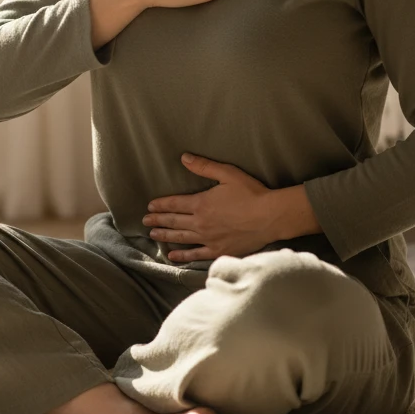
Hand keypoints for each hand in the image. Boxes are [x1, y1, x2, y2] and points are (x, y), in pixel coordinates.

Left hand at [143, 153, 275, 261]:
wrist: (269, 217)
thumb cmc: (251, 193)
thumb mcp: (227, 174)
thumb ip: (204, 166)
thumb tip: (184, 157)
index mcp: (201, 203)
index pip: (175, 204)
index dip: (161, 205)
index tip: (150, 207)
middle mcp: (201, 223)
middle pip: (174, 221)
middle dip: (158, 221)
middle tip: (145, 222)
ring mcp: (208, 239)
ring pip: (181, 238)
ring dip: (165, 236)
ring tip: (153, 235)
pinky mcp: (218, 250)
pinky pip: (195, 254)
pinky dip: (182, 256)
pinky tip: (172, 255)